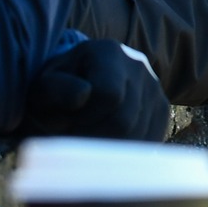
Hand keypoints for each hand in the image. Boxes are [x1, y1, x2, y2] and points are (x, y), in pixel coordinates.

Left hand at [25, 40, 170, 139]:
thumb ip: (54, 89)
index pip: (108, 95)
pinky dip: (123, 154)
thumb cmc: (57, 89)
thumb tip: (82, 96)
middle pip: (124, 120)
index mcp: (109, 53)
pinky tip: (103, 148)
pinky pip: (148, 142)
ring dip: (106, 150)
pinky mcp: (162, 112)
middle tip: (73, 141)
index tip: (65, 123)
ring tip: (85, 142)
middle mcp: (139, 67)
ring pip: (138, 136)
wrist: (79, 84)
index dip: (83, 118)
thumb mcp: (44, 86)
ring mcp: (155, 90)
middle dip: (93, 138)